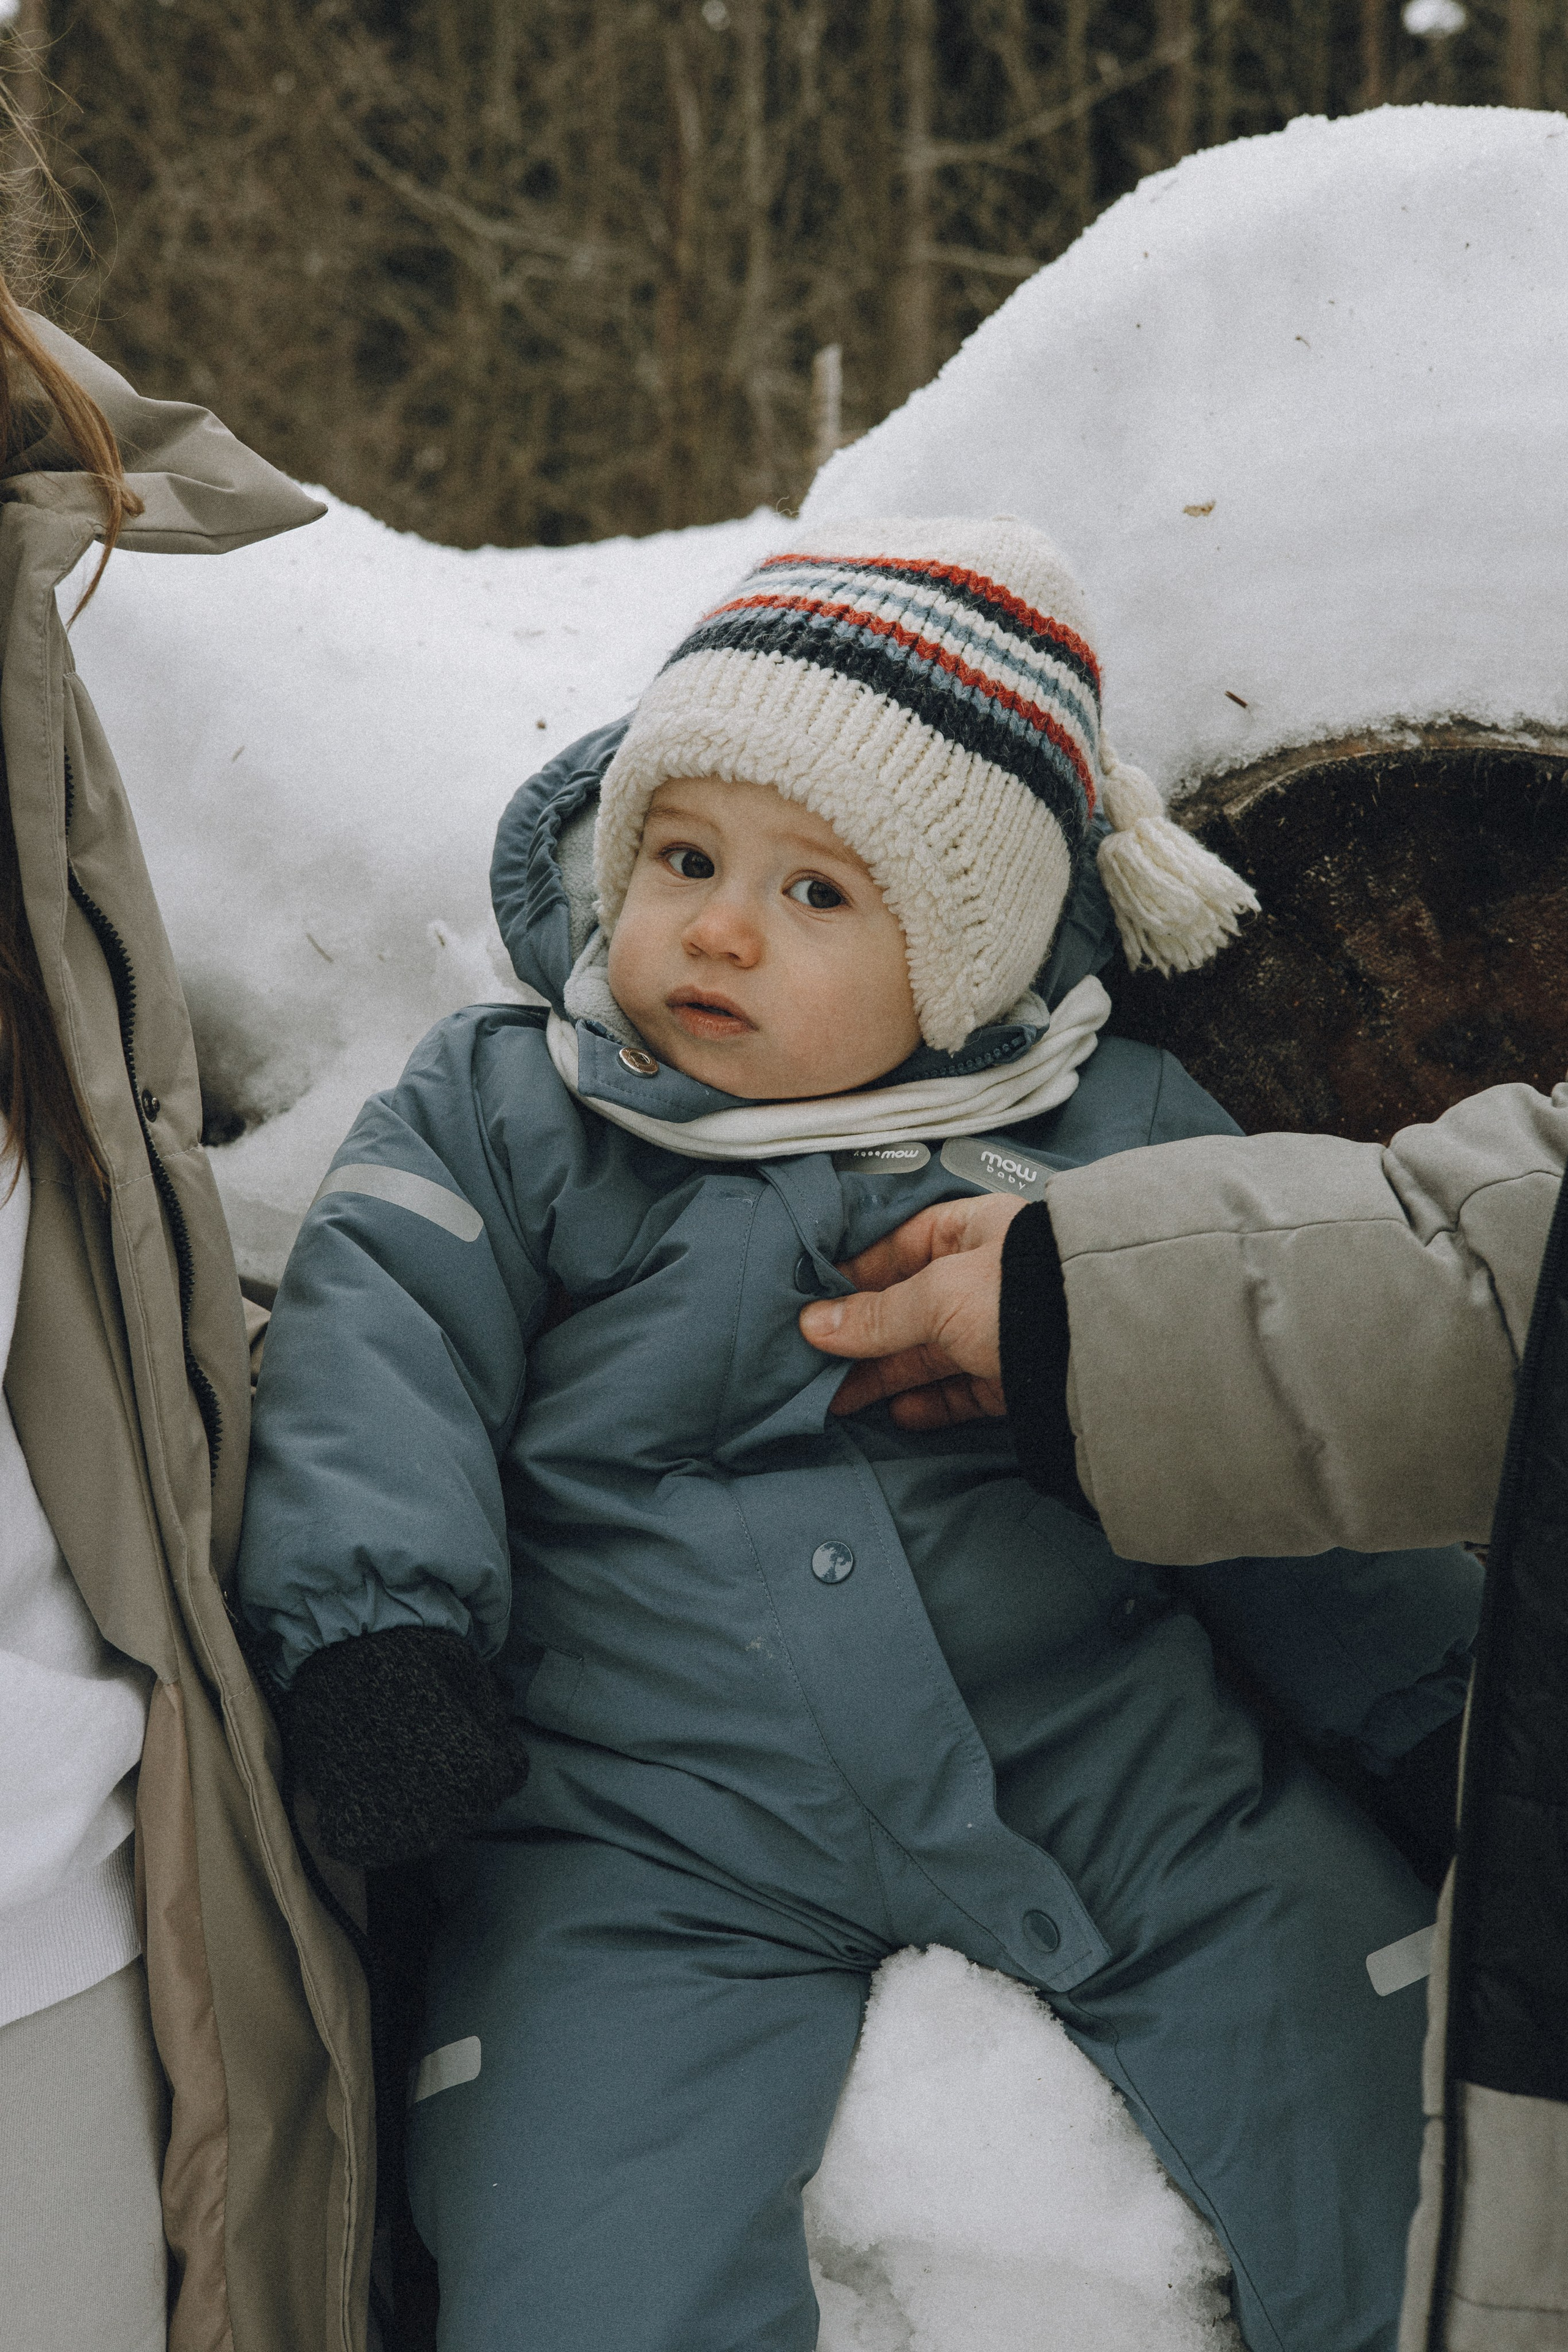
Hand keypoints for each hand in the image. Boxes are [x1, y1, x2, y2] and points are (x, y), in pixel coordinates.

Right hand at [799, 1192, 1025, 1428]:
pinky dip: (927, 1403)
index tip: (816, 1302)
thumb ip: (878, 1313)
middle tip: (814, 1362)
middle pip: (909, 1307)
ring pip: (929, 1353)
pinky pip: (959, 1390)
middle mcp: (985, 1278)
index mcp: (973, 1231)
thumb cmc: (1029, 1294)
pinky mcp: (1012, 1376)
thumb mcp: (940, 1294)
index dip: (857, 1273)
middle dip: (863, 1336)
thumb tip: (815, 1324)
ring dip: (884, 1376)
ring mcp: (998, 1329)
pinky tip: (898, 1413)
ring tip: (836, 1398)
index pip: (901, 1245)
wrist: (1104, 1350)